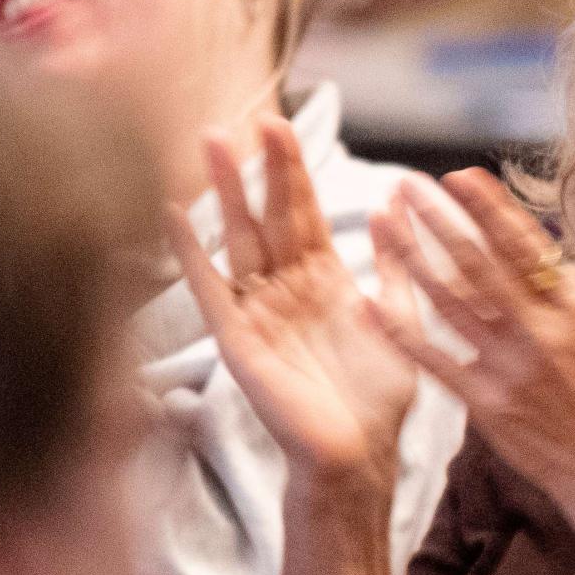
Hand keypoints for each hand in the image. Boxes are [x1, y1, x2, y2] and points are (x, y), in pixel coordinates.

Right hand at [168, 119, 442, 494]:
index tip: (280, 125)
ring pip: (240, 240)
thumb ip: (396, 261)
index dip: (291, 171)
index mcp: (324, 282)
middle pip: (268, 217)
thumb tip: (398, 199)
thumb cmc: (380, 397)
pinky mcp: (238, 340)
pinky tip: (174, 214)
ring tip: (211, 145)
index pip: (303, 213)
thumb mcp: (400, 316)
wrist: (360, 455)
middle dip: (259, 169)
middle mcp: (286, 290)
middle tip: (247, 119)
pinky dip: (192, 252)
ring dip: (225, 193)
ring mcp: (259, 312)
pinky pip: (212, 289)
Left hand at [387, 174, 574, 519]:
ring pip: (450, 305)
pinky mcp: (485, 403)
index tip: (458, 175)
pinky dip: (400, 333)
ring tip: (382, 225)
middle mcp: (539, 332)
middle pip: (479, 265)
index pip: (525, 244)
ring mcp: (509, 368)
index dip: (490, 208)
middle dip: (439, 221)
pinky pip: (435, 361)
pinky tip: (369, 303)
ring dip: (412, 261)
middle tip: (405, 184)